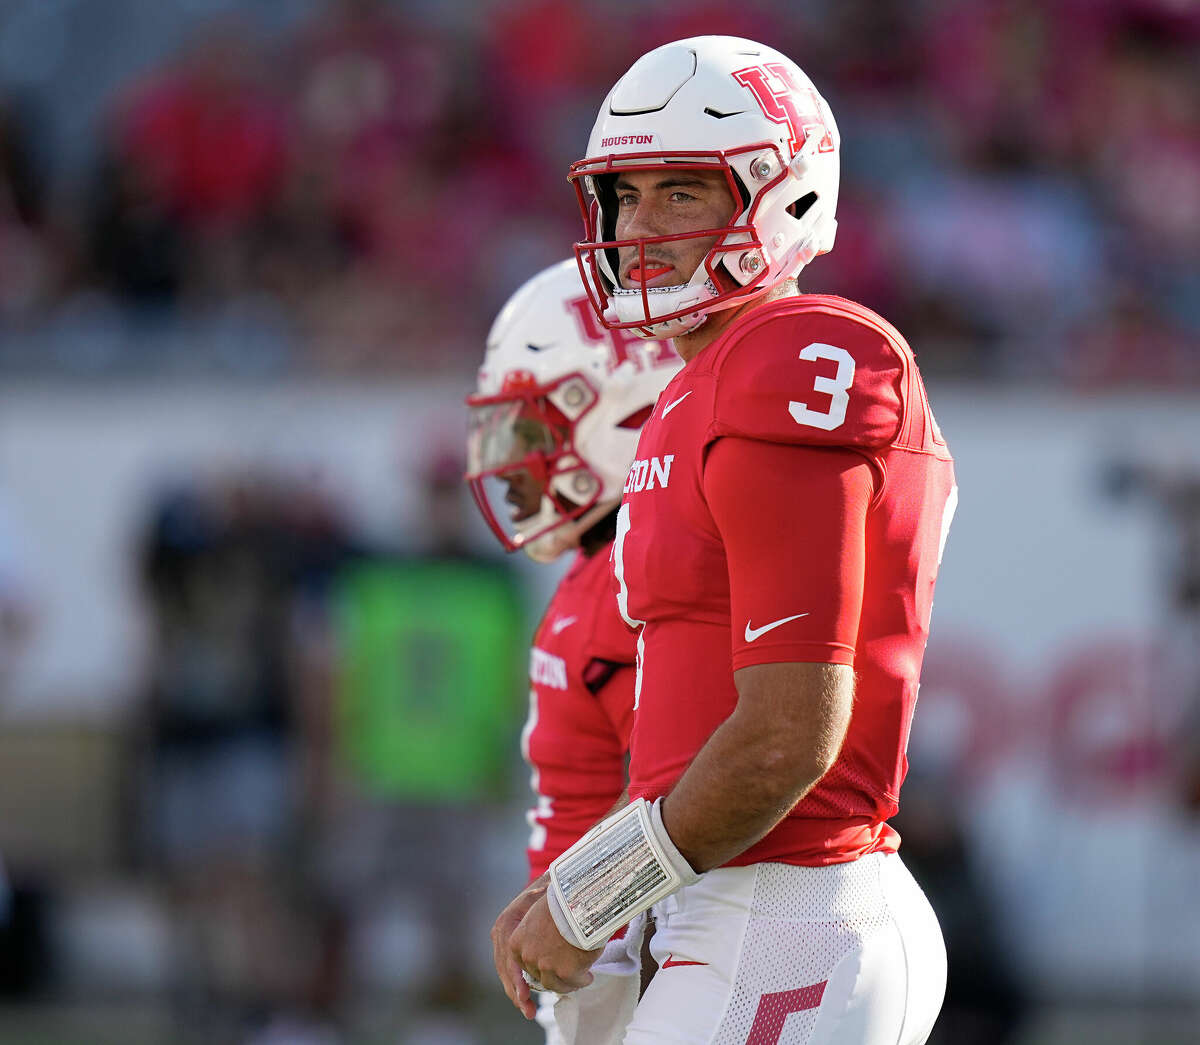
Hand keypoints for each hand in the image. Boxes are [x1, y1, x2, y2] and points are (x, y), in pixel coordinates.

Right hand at [491, 874, 548, 1019]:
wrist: (542, 887)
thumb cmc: (546, 892)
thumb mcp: (544, 892)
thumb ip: (544, 893)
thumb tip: (547, 887)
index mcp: (506, 922)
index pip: (508, 954)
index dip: (516, 975)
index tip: (524, 991)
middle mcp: (500, 934)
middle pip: (504, 967)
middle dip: (515, 989)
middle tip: (526, 1007)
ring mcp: (503, 942)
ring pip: (506, 973)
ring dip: (516, 993)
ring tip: (528, 1011)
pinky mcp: (510, 949)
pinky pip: (510, 972)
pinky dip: (517, 987)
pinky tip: (526, 1002)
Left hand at [508, 894, 601, 1012]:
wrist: (579, 901)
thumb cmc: (562, 902)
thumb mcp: (538, 915)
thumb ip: (535, 935)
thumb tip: (544, 943)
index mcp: (516, 943)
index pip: (525, 963)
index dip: (540, 965)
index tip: (552, 965)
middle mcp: (528, 957)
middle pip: (540, 975)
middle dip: (554, 975)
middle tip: (568, 972)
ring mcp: (546, 967)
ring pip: (556, 984)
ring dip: (569, 982)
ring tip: (581, 975)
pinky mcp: (566, 973)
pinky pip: (575, 983)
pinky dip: (582, 980)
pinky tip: (589, 975)